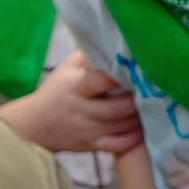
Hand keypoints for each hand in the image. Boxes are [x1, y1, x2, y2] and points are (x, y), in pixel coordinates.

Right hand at [0, 52, 143, 155]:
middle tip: (151, 91)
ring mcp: (87, 130)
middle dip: (135, 101)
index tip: (132, 71)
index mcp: (75, 87)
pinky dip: (133, 139)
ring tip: (152, 105)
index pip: (95, 82)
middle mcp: (81, 110)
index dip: (114, 78)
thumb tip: (115, 42)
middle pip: (114, 109)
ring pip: (119, 126)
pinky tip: (143, 128)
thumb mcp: (66, 68)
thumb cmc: (56, 91)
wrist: (35, 125)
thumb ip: (89, 55)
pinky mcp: (92, 145)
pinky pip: (117, 145)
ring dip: (139, 117)